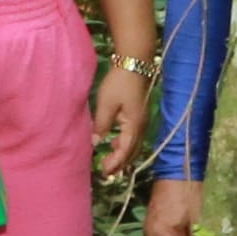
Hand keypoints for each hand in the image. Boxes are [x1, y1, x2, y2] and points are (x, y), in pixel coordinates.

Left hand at [91, 50, 154, 180]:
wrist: (134, 63)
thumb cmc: (119, 83)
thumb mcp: (106, 104)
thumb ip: (101, 125)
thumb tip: (95, 143)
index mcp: (134, 126)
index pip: (125, 151)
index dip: (115, 163)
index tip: (103, 171)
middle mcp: (141, 127)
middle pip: (132, 152)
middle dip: (120, 163)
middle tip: (105, 172)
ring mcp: (142, 121)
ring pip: (134, 145)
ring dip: (122, 155)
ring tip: (109, 161)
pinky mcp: (139, 115)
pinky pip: (133, 137)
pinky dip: (124, 144)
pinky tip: (113, 142)